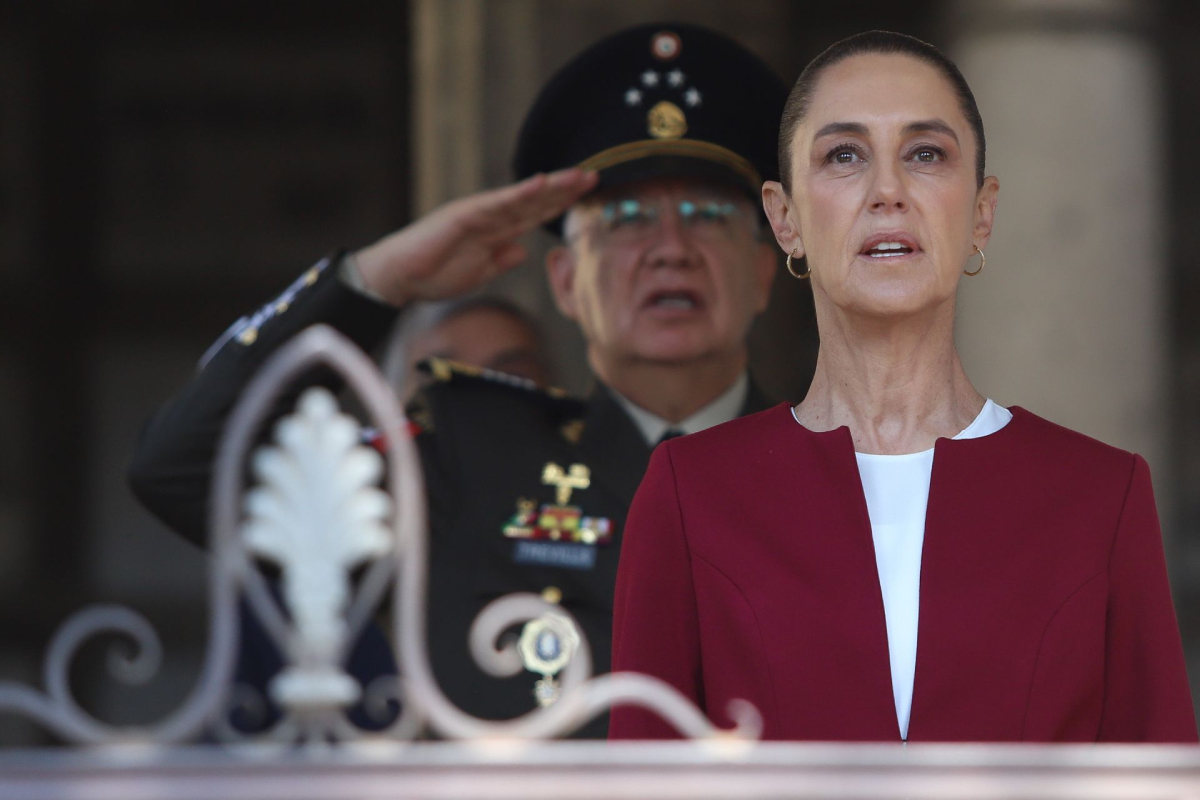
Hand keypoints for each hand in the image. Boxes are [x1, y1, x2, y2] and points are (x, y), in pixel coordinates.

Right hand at [354, 168, 597, 306]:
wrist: (400, 278)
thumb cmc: (434, 275)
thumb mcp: (479, 273)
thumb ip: (501, 260)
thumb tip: (522, 250)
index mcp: (496, 230)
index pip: (536, 213)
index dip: (562, 203)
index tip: (589, 193)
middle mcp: (491, 216)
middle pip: (535, 200)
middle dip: (565, 189)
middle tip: (596, 174)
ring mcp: (478, 213)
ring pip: (522, 197)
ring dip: (551, 185)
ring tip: (578, 174)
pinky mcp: (462, 215)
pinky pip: (496, 203)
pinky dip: (518, 193)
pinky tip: (540, 183)